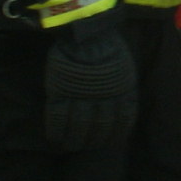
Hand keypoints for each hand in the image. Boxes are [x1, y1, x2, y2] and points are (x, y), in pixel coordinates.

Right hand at [44, 20, 137, 152]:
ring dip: (75, 141)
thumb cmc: (107, 46)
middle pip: (101, 127)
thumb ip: (122, 88)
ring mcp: (82, 96)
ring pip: (80, 127)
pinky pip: (58, 119)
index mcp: (123, 91)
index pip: (123, 120)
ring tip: (71, 147)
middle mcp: (105, 98)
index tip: (110, 142)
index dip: (116, 134)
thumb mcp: (125, 68)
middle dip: (95, 141)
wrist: (86, 33)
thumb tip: (120, 106)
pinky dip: (57, 131)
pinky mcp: (61, 93)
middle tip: (88, 147)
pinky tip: (55, 138)